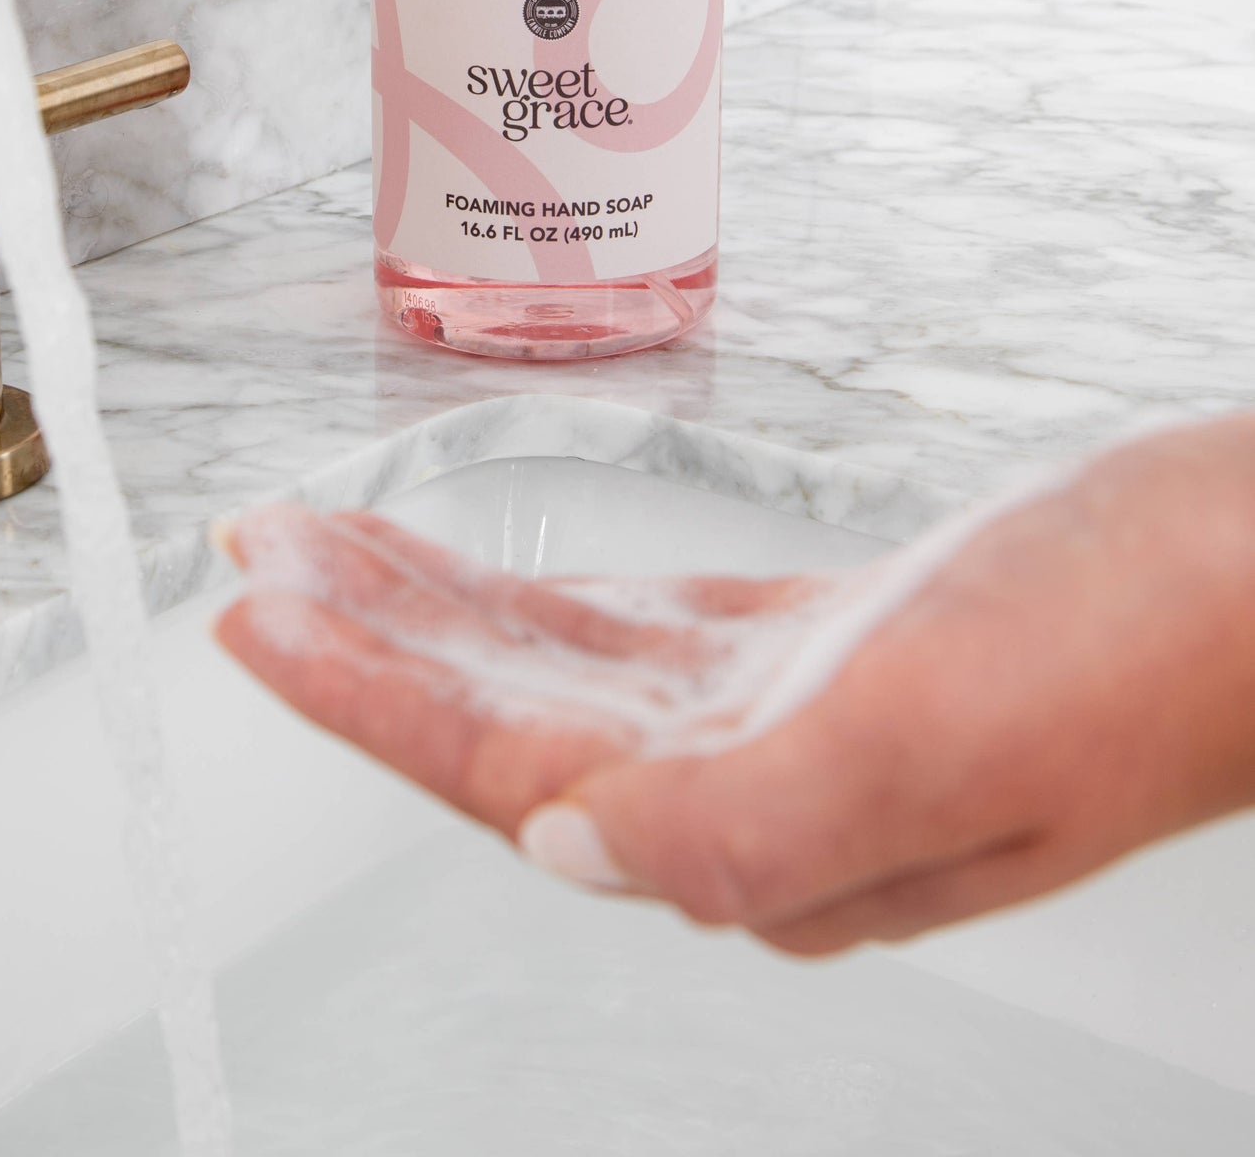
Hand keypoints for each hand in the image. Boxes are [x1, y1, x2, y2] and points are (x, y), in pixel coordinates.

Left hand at [216, 416, 1254, 952]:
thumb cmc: (1139, 644)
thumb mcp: (936, 735)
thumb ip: (743, 820)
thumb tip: (564, 849)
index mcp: (766, 830)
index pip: (506, 769)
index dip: (368, 693)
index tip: (262, 617)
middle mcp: (762, 792)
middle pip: (509, 719)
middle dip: (373, 640)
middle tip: (263, 561)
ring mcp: (798, 721)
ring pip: (567, 670)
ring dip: (444, 610)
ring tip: (336, 552)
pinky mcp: (840, 650)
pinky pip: (649, 631)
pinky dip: (558, 600)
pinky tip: (502, 585)